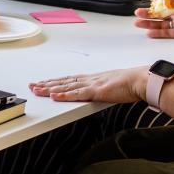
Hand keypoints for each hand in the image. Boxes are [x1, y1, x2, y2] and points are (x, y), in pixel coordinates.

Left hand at [29, 66, 147, 102]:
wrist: (142, 80)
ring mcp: (92, 84)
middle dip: (46, 84)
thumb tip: (104, 92)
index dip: (56, 82)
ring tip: (36, 89)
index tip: (44, 83)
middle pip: (64, 82)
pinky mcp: (97, 91)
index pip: (70, 80)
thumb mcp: (115, 86)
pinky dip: (64, 94)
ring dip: (49, 88)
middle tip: (32, 85)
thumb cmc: (132, 83)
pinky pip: (77, 94)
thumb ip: (106, 89)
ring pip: (66, 86)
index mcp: (94, 78)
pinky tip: (54, 95)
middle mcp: (90, 79)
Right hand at [135, 0, 173, 40]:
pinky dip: (159, 33)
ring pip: (162, 23)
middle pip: (161, 12)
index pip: (165, 1)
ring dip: (150, 23)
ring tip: (138, 23)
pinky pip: (169, 33)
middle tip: (137, 14)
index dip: (155, 3)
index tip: (147, 5)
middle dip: (148, 13)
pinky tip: (150, 33)